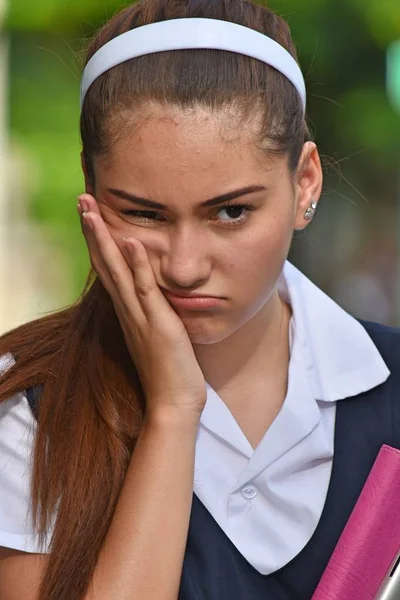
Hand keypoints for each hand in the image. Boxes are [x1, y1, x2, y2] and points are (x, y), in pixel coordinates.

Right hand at [77, 193, 206, 419]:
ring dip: (105, 239)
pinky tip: (133, 241)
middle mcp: (128, 310)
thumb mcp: (158, 333)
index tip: (91, 214)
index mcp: (128, 311)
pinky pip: (145, 290)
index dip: (98, 241)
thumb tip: (154, 293)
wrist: (173, 403)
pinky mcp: (157, 325)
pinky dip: (138, 265)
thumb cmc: (169, 369)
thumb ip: (152, 311)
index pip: (109, 268)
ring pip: (117, 271)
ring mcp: (140, 317)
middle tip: (81, 200)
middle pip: (105, 263)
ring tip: (92, 210)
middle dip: (93, 230)